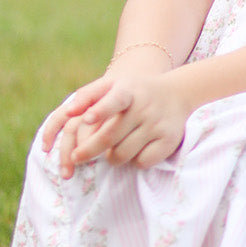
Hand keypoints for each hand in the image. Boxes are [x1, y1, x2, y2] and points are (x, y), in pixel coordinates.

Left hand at [42, 68, 192, 177]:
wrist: (177, 93)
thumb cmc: (133, 91)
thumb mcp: (113, 84)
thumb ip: (88, 95)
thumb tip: (68, 112)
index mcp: (127, 90)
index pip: (114, 100)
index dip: (100, 110)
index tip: (87, 119)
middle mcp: (144, 107)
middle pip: (109, 137)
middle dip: (88, 150)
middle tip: (76, 158)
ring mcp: (157, 125)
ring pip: (123, 154)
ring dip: (111, 157)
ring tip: (111, 151)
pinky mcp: (168, 141)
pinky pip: (141, 162)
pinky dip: (133, 161)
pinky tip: (134, 151)